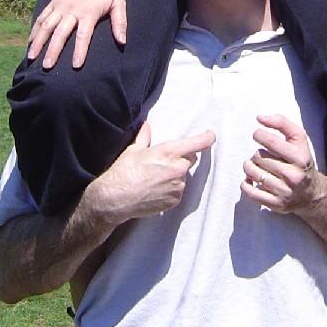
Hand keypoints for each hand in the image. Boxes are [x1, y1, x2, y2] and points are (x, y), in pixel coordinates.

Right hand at [27, 0, 126, 67]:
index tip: (76, 66)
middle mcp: (71, 10)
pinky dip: (34, 29)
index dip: (80, 51)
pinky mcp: (53, 2)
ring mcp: (60, 6)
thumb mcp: (118, 2)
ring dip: (38, 41)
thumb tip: (122, 42)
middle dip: (53, 50)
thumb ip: (120, 22)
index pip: (83, 35)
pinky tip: (30, 41)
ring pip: (46, 25)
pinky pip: (42, 16)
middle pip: (60, 33)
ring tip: (32, 56)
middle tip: (47, 66)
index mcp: (88, 13)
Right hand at [92, 122, 215, 223]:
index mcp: (169, 152)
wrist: (115, 199)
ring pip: (183, 176)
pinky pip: (178, 191)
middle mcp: (177, 169)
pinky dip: (171, 189)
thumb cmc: (124, 172)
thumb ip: (144, 136)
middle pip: (190, 159)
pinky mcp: (174, 201)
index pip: (197, 143)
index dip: (207, 138)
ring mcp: (177, 186)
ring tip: (155, 178)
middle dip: (181, 158)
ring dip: (175, 175)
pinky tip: (155, 189)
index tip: (211, 135)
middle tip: (163, 161)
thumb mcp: (133, 150)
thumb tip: (146, 125)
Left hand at [241, 113, 325, 215]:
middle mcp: (293, 176)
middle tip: (261, 155)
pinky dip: (245, 184)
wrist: (311, 193)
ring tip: (256, 166)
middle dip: (256, 153)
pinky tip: (251, 179)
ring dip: (249, 166)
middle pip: (259, 157)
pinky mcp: (275, 204)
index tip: (258, 135)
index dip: (259, 135)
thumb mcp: (299, 139)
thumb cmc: (300, 160)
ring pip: (252, 173)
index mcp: (300, 158)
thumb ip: (281, 123)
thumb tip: (260, 117)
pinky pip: (250, 192)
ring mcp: (284, 192)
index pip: (271, 142)